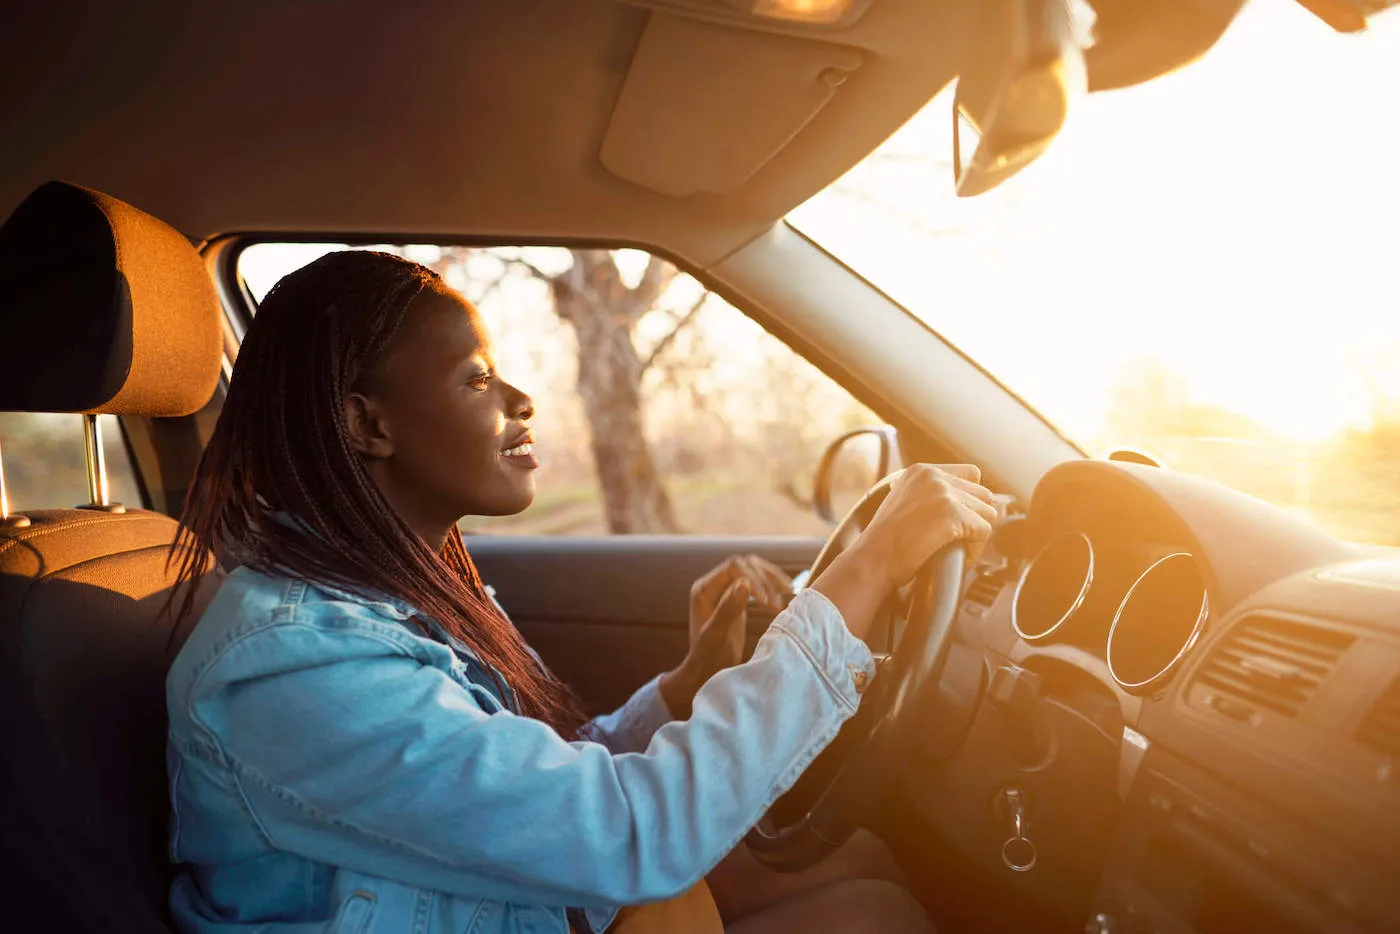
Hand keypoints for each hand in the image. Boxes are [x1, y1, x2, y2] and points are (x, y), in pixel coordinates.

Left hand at [658, 554, 791, 718]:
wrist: (706, 673)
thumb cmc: (708, 657)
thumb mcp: (718, 635)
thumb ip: (729, 609)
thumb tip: (745, 584)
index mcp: (704, 589)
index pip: (733, 568)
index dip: (753, 579)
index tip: (766, 601)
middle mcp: (714, 585)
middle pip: (745, 566)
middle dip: (765, 579)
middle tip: (778, 602)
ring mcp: (726, 591)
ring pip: (753, 572)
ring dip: (771, 581)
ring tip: (788, 592)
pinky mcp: (737, 600)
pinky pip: (757, 584)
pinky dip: (771, 588)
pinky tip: (783, 595)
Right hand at [810, 464, 997, 640]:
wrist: (873, 560)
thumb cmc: (885, 543)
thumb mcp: (904, 503)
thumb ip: (928, 496)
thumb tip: (962, 505)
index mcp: (921, 471)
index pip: (971, 474)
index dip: (970, 500)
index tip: (961, 520)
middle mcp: (933, 476)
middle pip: (983, 495)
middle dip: (976, 519)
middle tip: (961, 540)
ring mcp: (943, 492)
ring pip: (987, 513)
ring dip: (977, 535)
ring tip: (958, 549)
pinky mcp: (951, 513)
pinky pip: (984, 531)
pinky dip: (976, 549)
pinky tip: (958, 557)